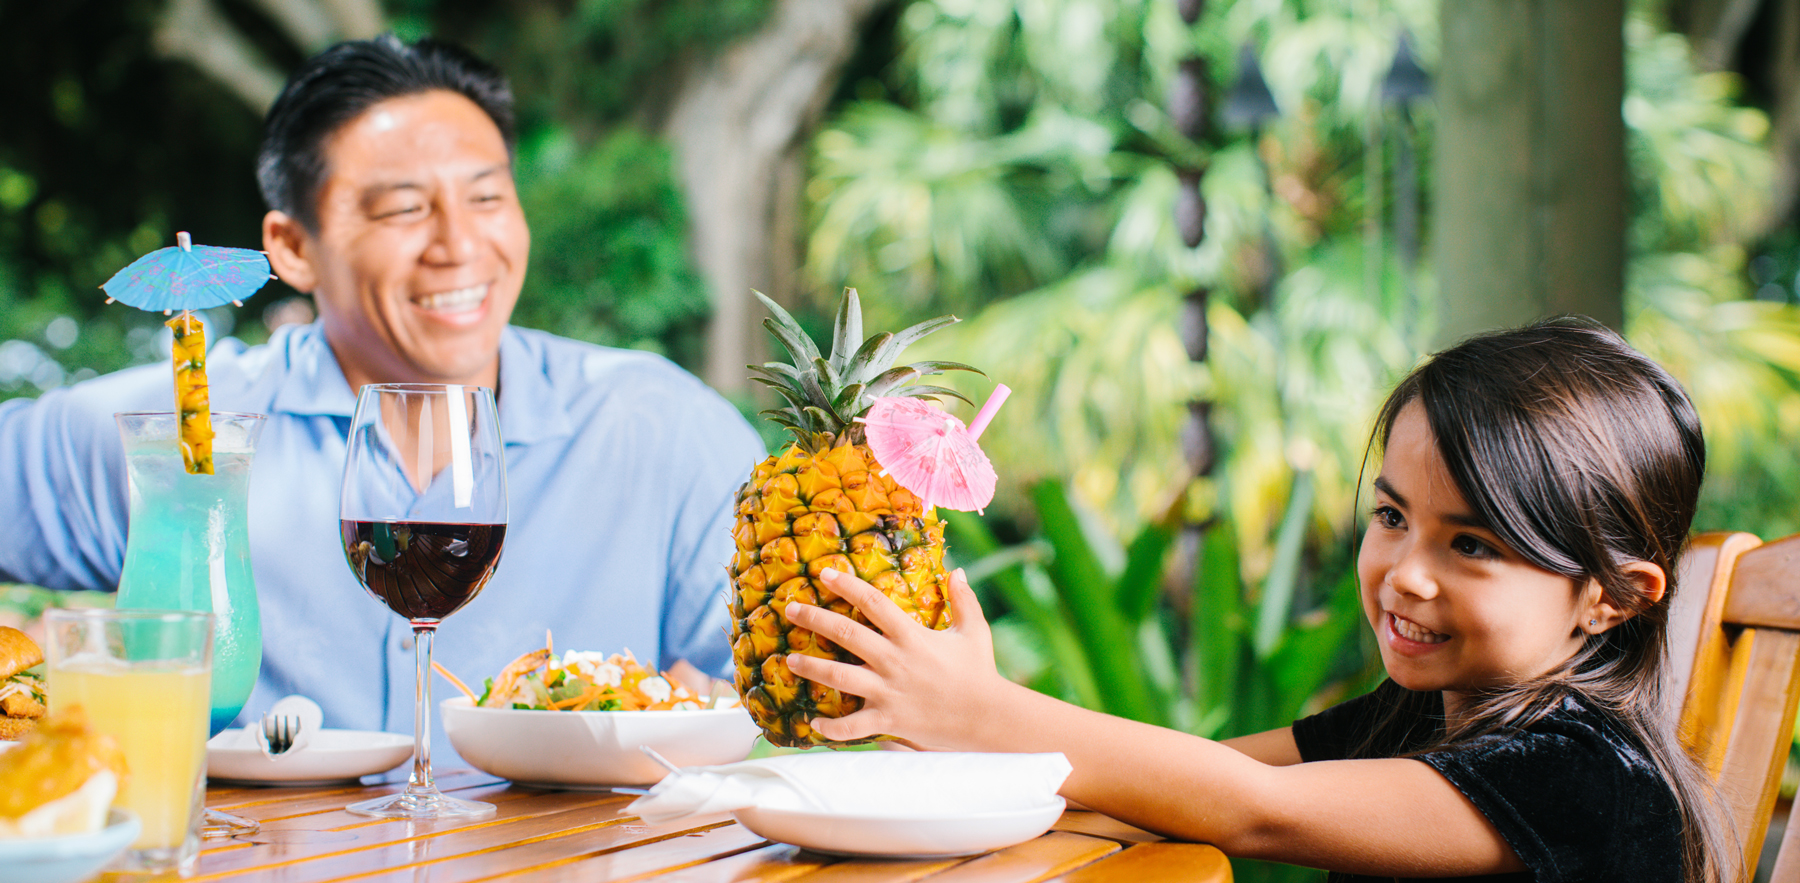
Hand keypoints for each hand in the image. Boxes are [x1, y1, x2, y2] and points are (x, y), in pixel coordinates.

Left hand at [783, 567, 1009, 748]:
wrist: (987, 718)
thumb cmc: (980, 673)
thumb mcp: (975, 632)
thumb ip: (964, 600)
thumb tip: (958, 571)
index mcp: (912, 636)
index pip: (873, 603)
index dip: (847, 585)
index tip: (824, 573)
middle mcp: (894, 661)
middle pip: (846, 634)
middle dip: (815, 619)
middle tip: (790, 608)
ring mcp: (889, 692)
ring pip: (840, 678)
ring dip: (812, 668)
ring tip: (789, 660)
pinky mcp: (889, 720)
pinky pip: (853, 727)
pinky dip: (832, 728)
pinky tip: (814, 722)